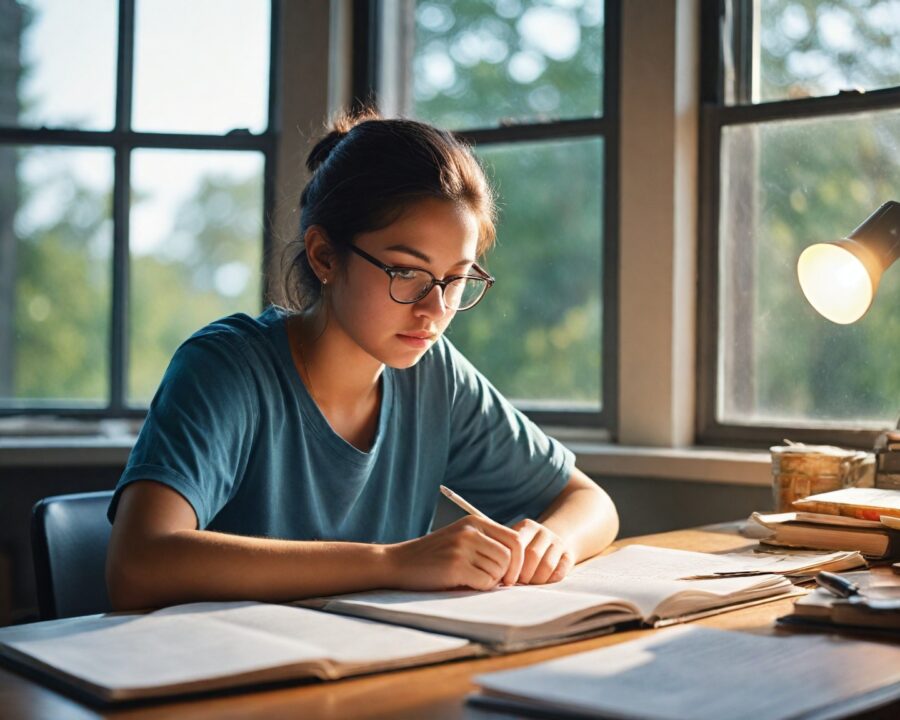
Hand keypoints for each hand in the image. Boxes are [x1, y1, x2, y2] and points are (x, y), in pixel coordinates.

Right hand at [385, 516, 523, 591]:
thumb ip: (486, 544)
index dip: (518, 560)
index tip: (510, 575)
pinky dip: (480, 588)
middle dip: (507, 574)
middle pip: (510, 556)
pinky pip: (485, 582)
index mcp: (474, 521)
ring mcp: (462, 547)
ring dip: (490, 581)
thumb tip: (521, 565)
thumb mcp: (461, 539)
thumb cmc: (433, 557)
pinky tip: (464, 584)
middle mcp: (470, 530)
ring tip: (471, 580)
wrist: (398, 563)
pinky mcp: (455, 565)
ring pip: (499, 570)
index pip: (515, 539)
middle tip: (494, 582)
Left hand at [509, 518, 574, 584]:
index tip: (505, 579)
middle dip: (523, 574)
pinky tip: (541, 584)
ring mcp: (558, 543)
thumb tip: (492, 571)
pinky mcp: (569, 555)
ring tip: (527, 586)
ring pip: (547, 565)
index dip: (511, 564)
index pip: (518, 543)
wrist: (550, 543)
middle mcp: (544, 532)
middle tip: (515, 584)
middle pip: (533, 555)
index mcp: (527, 526)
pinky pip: (560, 572)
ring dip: (535, 580)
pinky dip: (549, 581)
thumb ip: (504, 552)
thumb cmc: (523, 548)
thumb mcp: (513, 543)